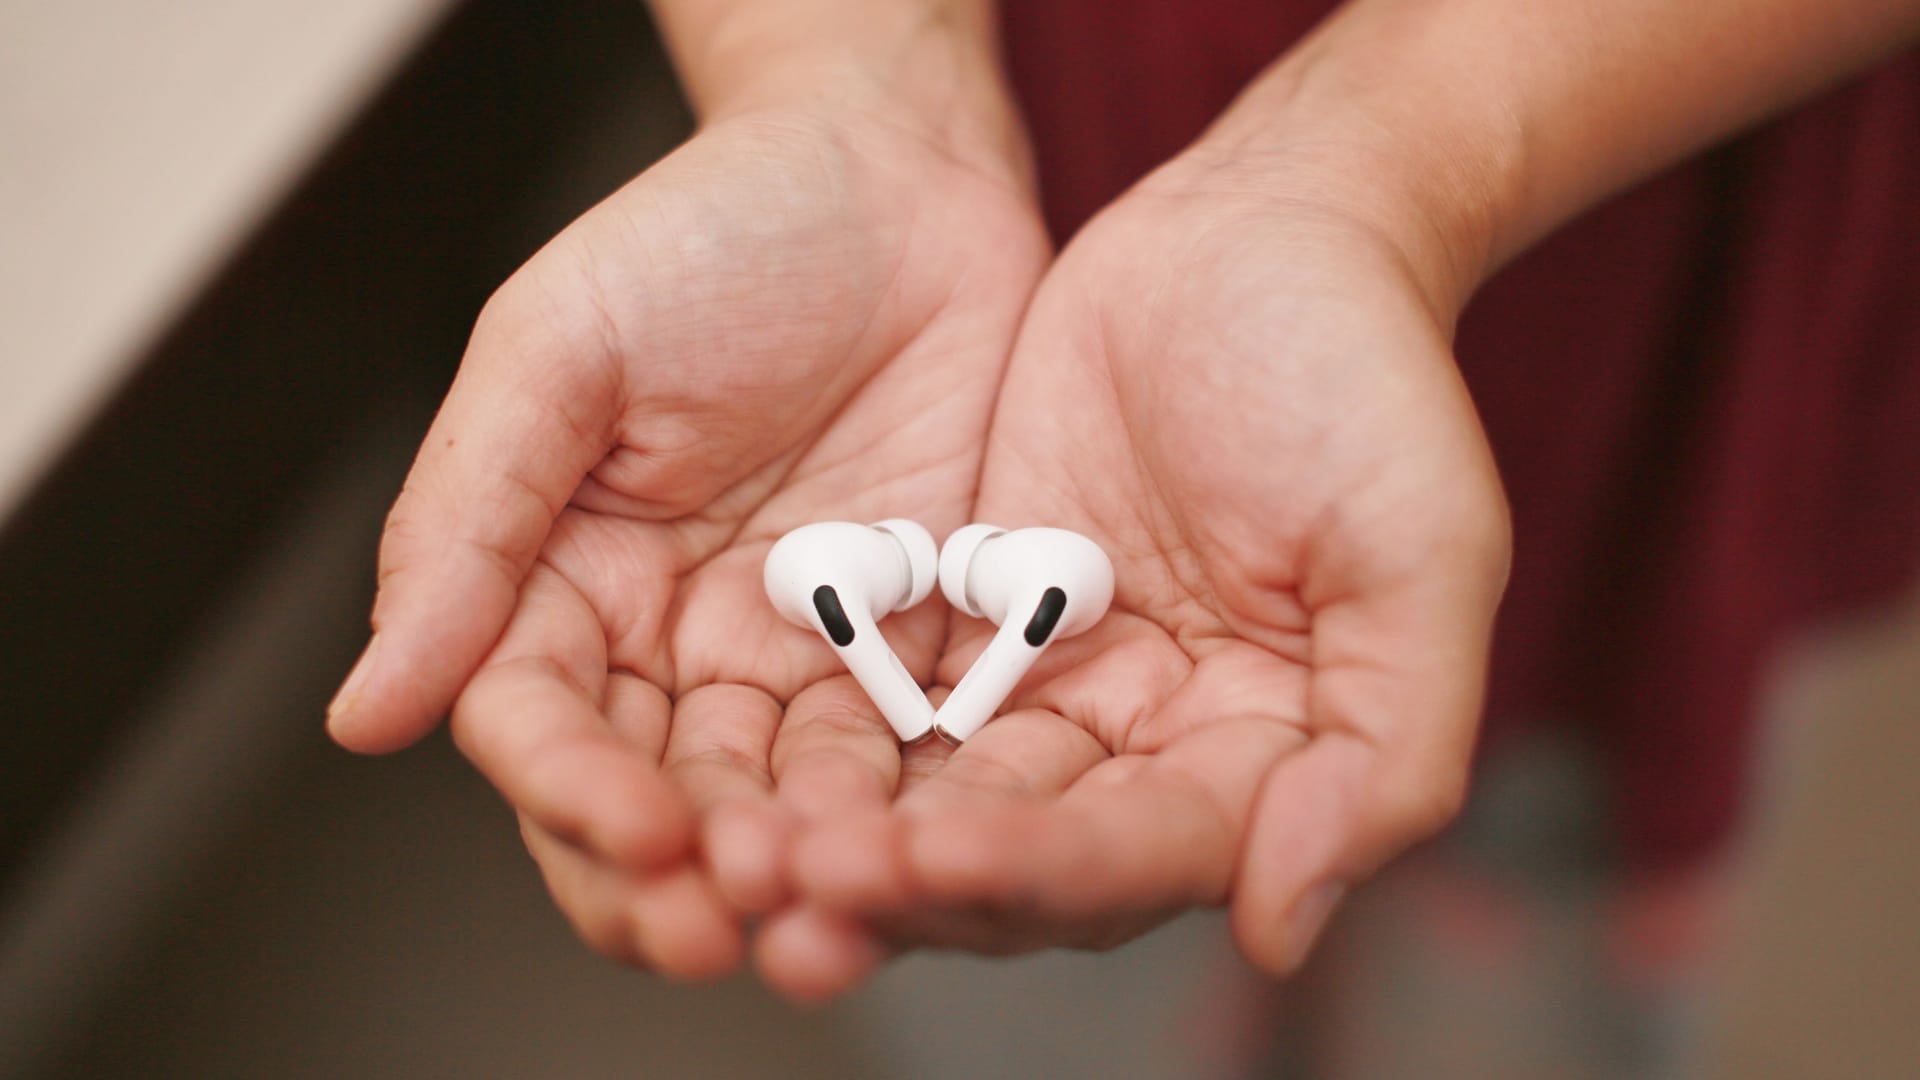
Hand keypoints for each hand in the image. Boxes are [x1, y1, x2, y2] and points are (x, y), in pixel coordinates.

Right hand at [325, 94, 1046, 977]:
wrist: (897, 181)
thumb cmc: (712, 236)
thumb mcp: (560, 354)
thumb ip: (467, 527)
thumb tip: (367, 712)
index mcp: (562, 585)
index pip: (539, 725)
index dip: (574, 790)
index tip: (635, 827)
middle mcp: (673, 642)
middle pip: (656, 802)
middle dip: (686, 875)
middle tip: (728, 921)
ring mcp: (798, 654)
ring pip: (783, 798)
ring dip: (802, 861)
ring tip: (833, 902)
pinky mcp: (915, 647)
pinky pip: (912, 748)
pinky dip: (914, 805)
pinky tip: (930, 844)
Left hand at [772, 142, 1510, 991]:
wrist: (1255, 230)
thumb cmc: (1360, 374)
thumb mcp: (1421, 549)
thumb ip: (1389, 745)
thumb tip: (1281, 929)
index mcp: (1264, 755)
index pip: (1147, 854)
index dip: (1043, 868)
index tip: (934, 854)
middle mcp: (1152, 746)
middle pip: (1025, 857)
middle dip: (917, 879)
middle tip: (803, 879)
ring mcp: (1055, 684)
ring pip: (941, 797)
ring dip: (851, 833)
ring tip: (748, 845)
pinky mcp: (971, 618)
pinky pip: (889, 699)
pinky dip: (825, 736)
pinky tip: (742, 757)